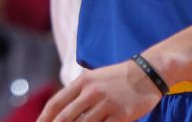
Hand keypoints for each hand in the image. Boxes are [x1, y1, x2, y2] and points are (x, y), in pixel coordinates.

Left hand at [37, 59, 162, 121]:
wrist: (147, 73)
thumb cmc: (117, 78)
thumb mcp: (93, 78)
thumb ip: (77, 93)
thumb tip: (60, 111)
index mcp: (82, 82)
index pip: (56, 103)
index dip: (44, 118)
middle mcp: (91, 92)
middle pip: (65, 117)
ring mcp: (107, 104)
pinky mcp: (122, 114)